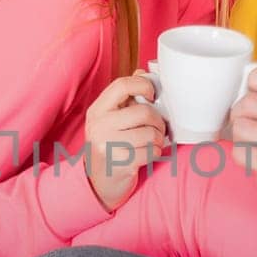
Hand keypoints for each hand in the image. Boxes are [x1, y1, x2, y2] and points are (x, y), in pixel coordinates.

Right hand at [83, 73, 168, 210]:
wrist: (98, 184)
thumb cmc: (110, 147)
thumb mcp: (110, 120)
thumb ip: (125, 98)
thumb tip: (144, 72)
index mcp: (97, 111)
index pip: (122, 85)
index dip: (143, 85)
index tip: (152, 95)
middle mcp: (100, 126)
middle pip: (143, 111)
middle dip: (158, 121)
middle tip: (158, 128)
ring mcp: (108, 145)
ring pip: (150, 132)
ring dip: (158, 139)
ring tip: (153, 142)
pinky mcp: (121, 163)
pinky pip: (152, 151)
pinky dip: (156, 153)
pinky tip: (148, 154)